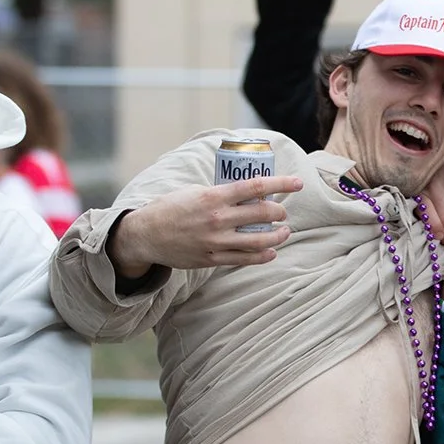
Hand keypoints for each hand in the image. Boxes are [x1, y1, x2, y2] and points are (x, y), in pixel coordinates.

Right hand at [109, 175, 304, 276]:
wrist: (146, 235)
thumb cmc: (171, 208)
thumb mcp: (194, 191)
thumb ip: (220, 192)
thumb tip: (248, 191)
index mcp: (213, 196)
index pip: (255, 187)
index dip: (280, 184)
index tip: (297, 183)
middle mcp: (217, 219)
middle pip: (262, 214)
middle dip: (279, 212)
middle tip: (283, 212)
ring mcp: (215, 241)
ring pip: (258, 241)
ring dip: (277, 236)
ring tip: (283, 232)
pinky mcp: (212, 258)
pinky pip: (244, 259)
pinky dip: (262, 255)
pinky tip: (271, 251)